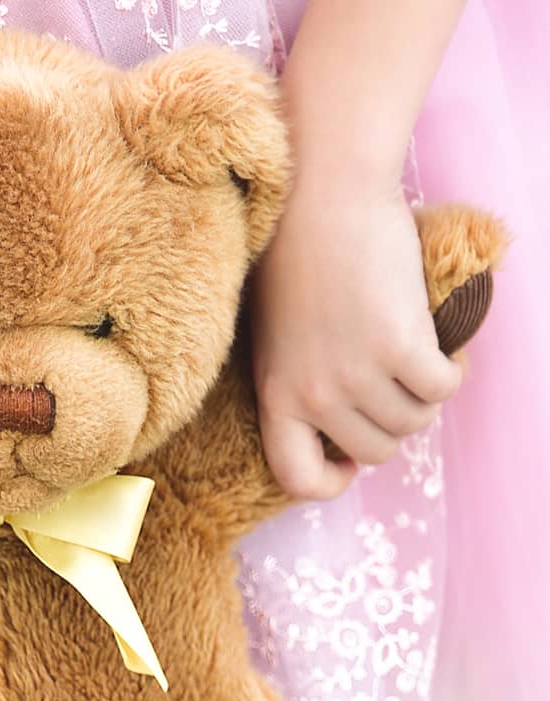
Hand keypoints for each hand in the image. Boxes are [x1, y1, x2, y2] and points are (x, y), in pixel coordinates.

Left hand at [249, 176, 461, 501]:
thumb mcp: (278, 337)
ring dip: (424, 399)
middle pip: (373, 451)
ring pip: (412, 423)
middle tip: (395, 388)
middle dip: (391, 426)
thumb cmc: (297, 256)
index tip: (347, 459)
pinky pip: (441, 389)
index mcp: (275, 396)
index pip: (298, 478)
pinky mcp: (398, 347)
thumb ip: (300, 382)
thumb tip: (343, 420)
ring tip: (419, 362)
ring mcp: (355, 375)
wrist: (320, 193)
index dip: (329, 482)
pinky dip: (451, 374)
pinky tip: (443, 350)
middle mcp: (313, 396)